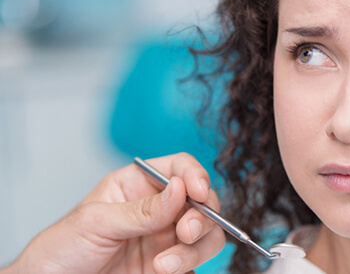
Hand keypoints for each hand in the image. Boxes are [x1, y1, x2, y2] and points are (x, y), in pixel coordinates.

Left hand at [4, 153, 224, 273]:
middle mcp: (159, 209)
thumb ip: (141, 210)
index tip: (198, 192)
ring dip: (195, 250)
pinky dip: (190, 267)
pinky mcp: (170, 266)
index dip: (195, 175)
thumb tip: (179, 189)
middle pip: (203, 202)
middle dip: (202, 217)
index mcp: (138, 185)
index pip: (179, 168)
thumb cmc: (61, 249)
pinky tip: (166, 272)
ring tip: (164, 266)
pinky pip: (197, 264)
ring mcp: (166, 239)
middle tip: (186, 233)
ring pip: (207, 236)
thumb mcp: (96, 222)